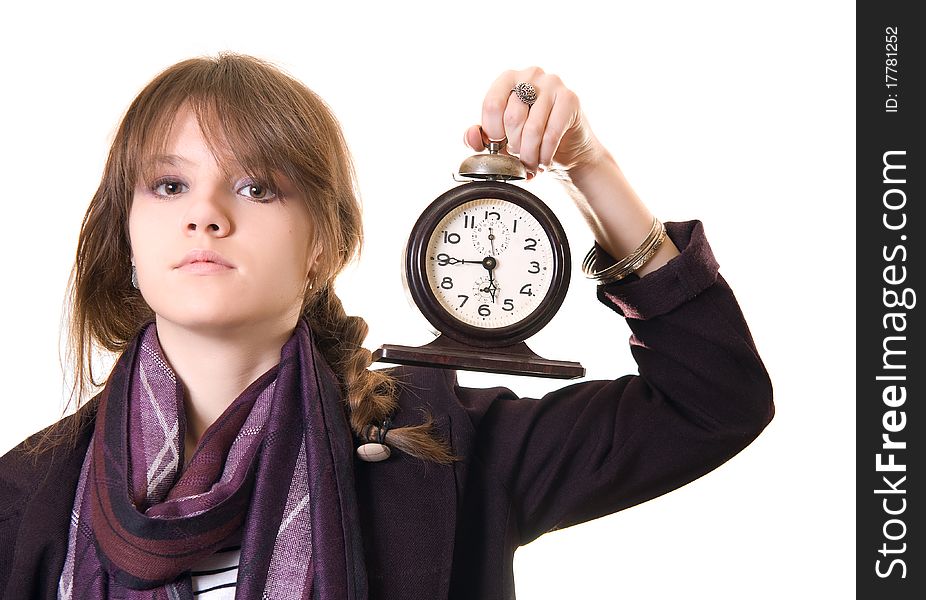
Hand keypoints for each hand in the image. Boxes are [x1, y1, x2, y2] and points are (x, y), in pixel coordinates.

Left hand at [464, 66, 604, 179]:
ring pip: (533, 128)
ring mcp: (553, 83)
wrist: (567, 145)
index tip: (500, 144)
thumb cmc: (528, 137)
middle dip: (514, 146)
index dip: (493, 132)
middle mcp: (530, 74)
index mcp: (508, 78)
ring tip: (531, 163)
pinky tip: (544, 161)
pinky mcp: (570, 99)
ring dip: (529, 154)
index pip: (492, 104)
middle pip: (513, 117)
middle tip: (519, 155)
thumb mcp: (501, 138)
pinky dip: (544, 155)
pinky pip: (551, 134)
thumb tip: (472, 135)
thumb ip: (480, 137)